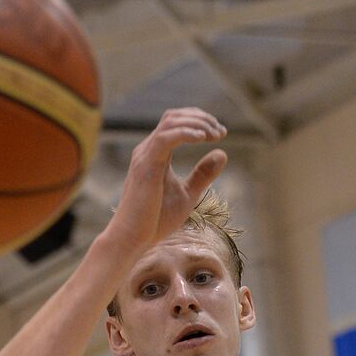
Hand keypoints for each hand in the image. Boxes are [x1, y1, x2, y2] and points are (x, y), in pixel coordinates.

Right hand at [106, 108, 227, 252]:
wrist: (133, 238)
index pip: (176, 123)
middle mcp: (147, 150)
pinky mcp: (146, 165)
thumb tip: (222, 152)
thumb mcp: (187, 194)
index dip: (200, 122)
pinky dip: (186, 133)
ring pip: (171, 122)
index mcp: (155, 154)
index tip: (220, 134)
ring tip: (215, 134)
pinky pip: (166, 138)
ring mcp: (145, 156)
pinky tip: (202, 138)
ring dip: (197, 123)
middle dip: (201, 118)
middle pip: (174, 116)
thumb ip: (203, 174)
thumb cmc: (155, 220)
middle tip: (221, 132)